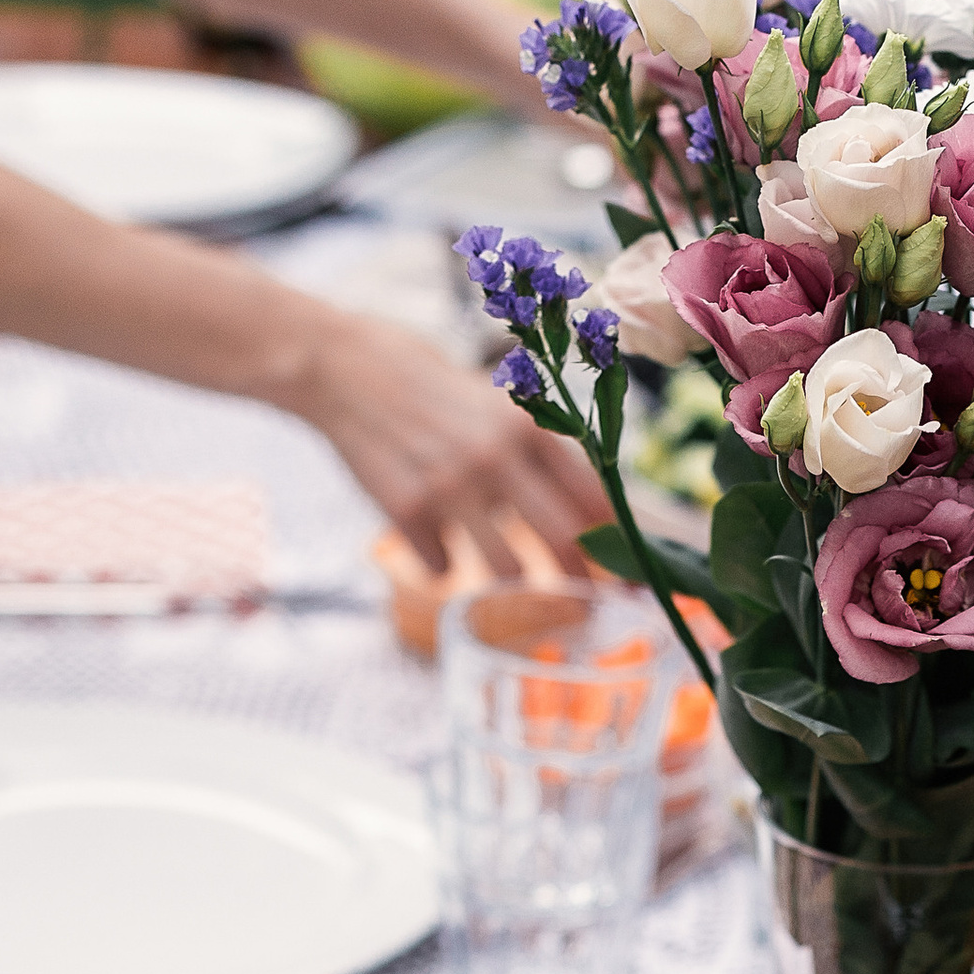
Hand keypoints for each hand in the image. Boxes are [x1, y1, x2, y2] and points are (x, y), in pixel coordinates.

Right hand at [296, 307, 608, 571]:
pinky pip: (442, 568)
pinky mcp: (407, 511)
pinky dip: (442, 563)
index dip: (617, 545)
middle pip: (563, 543)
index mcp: (528, 426)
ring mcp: (451, 486)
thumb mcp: (497, 405)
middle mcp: (497, 456)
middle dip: (580, 582)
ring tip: (507, 575)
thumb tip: (596, 513)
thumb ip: (541, 453)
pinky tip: (434, 540)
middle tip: (584, 603)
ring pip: (507, 571)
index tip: (629, 576)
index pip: (593, 498)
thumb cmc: (429, 389)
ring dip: (511, 582)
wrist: (344, 370)